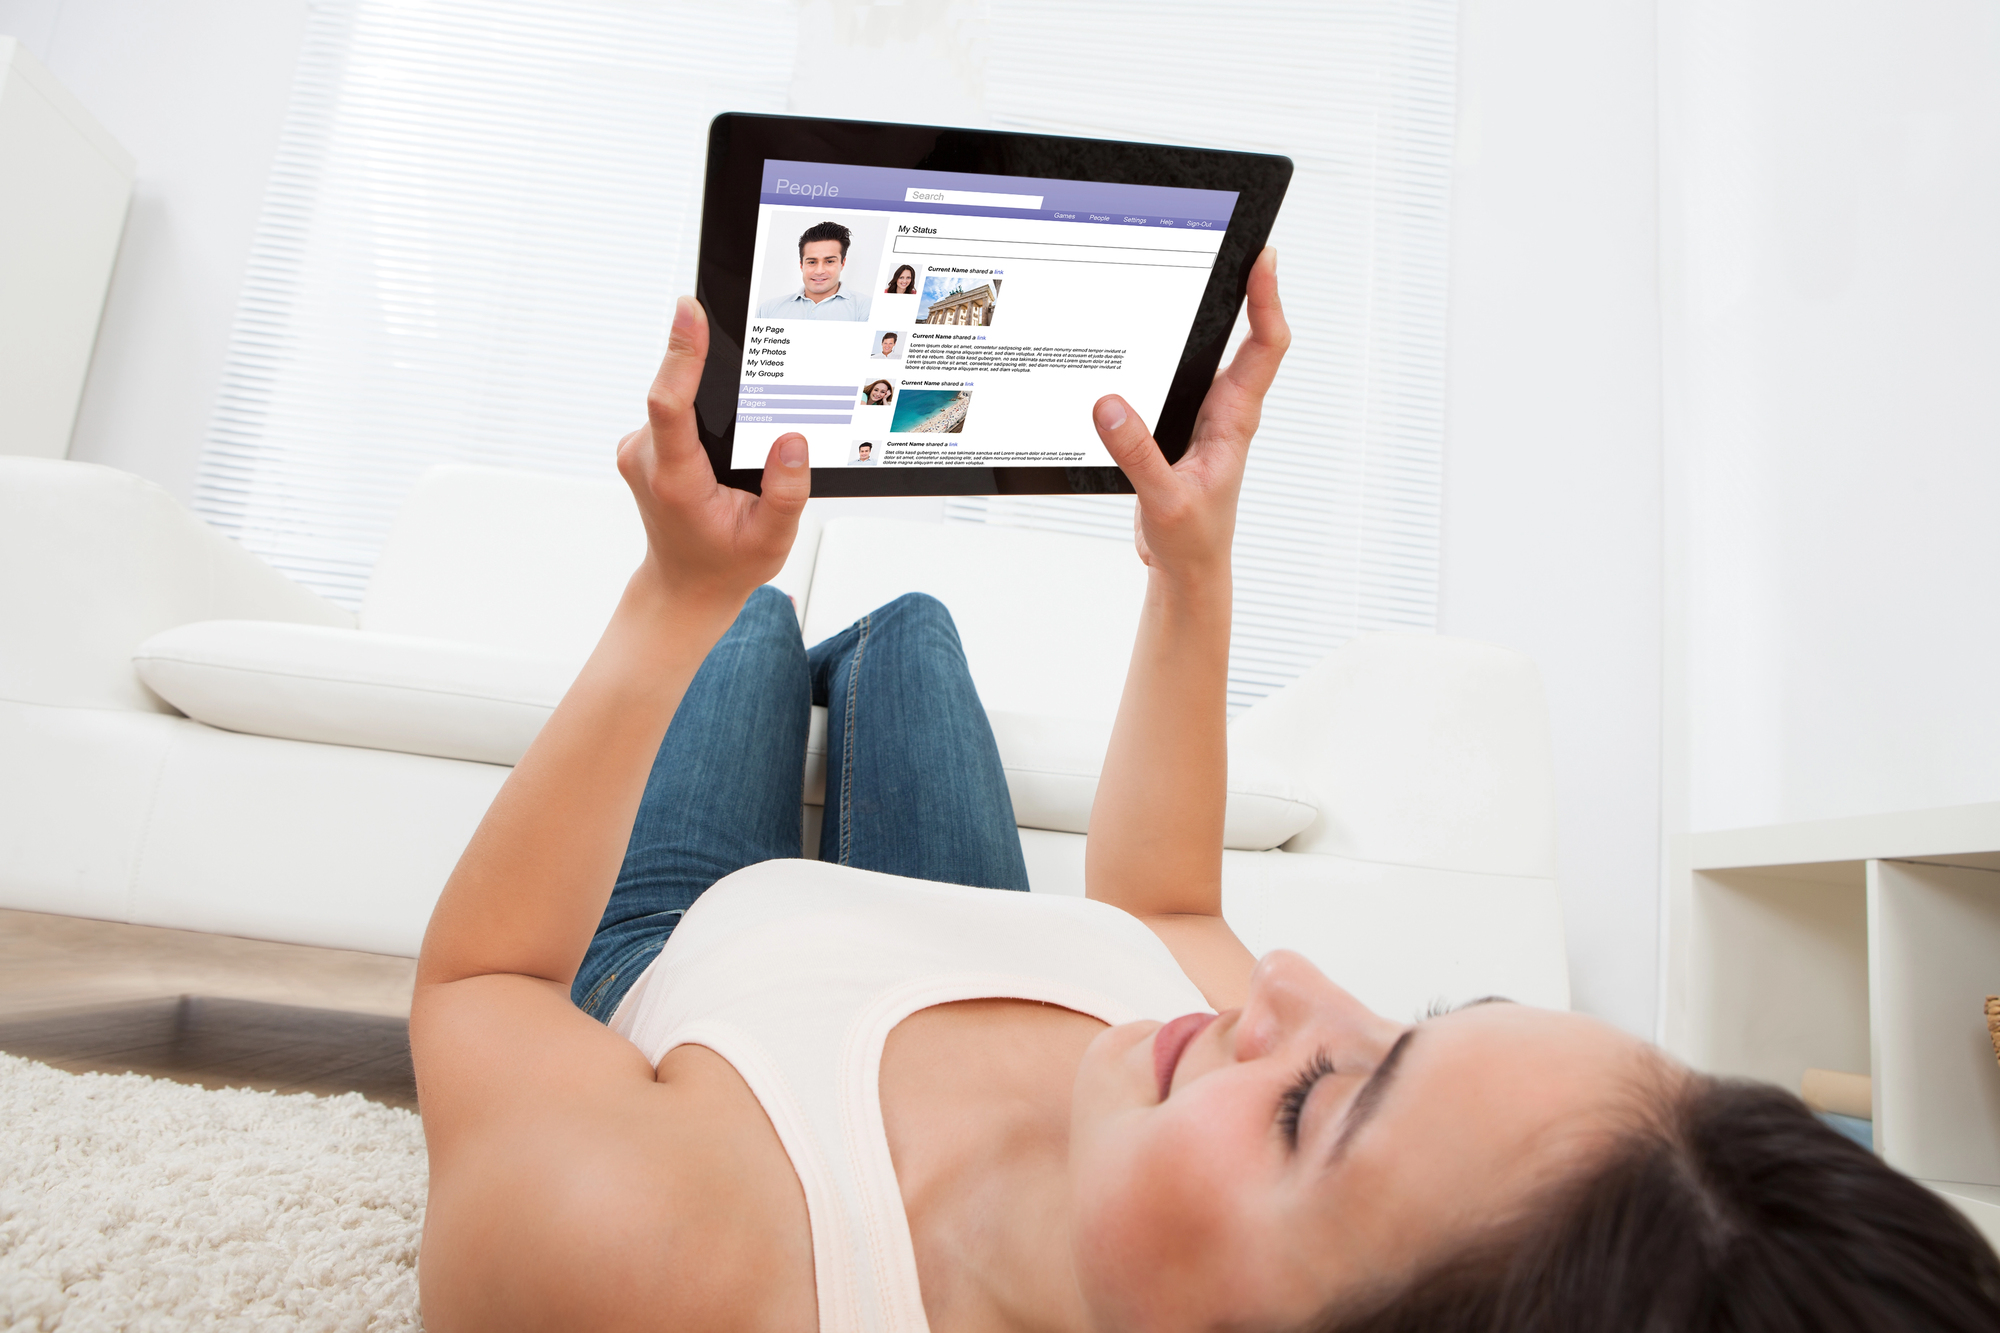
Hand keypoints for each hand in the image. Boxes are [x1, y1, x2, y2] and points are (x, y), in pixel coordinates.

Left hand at [615, 297, 809, 604]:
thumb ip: (786, 493)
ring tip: (741, 438)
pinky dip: (703, 408)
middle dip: (713, 370)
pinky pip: (675, 408)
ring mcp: (640, 449)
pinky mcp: (645, 442)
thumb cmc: (726, 563)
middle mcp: (647, 458)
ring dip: (711, 396)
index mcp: (675, 480)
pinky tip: (727, 434)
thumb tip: (791, 441)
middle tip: (757, 370)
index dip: (681, 354)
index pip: (669, 405)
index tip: (690, 311)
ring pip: (677, 397)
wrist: (686, 584)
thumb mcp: (771, 541)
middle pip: (676, 390)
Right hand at [1090, 247, 1288, 584]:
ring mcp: (1203, 414)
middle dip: (1244, 284)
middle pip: (1246, 333)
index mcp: (1234, 420)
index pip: (1264, 347)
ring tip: (1199, 265)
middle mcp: (1224, 409)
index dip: (1267, 300)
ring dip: (1209, 312)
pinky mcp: (1177, 425)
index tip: (1262, 259)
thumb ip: (1138, 455)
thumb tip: (1110, 406)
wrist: (1186, 570)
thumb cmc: (1191, 540)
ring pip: (1212, 352)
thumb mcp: (1163, 500)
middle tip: (1235, 238)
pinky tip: (1144, 331)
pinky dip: (1166, 348)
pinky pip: (1177, 375)